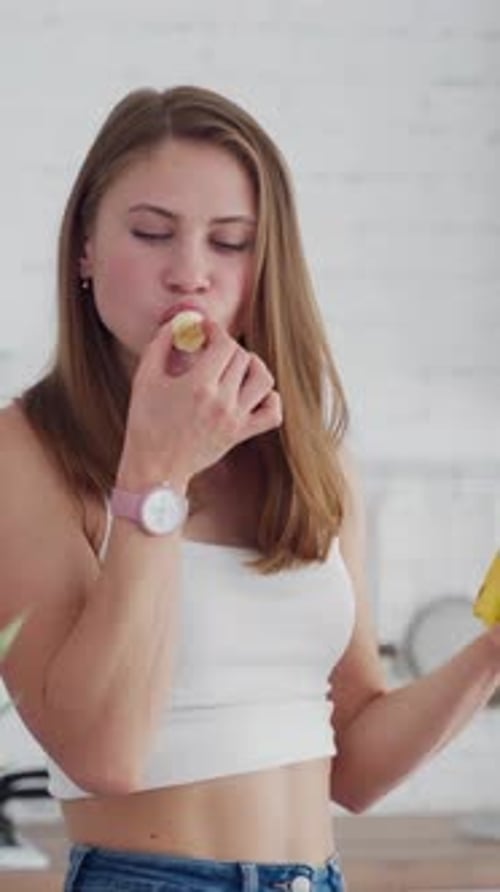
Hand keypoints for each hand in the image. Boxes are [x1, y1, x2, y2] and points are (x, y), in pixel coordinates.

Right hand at [118, 317, 282, 488]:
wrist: (155, 468)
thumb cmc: (145, 423)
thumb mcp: (145, 379)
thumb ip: (161, 344)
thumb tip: (180, 322)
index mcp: (198, 386)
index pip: (224, 344)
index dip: (215, 330)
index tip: (204, 330)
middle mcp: (222, 402)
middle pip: (242, 357)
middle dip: (226, 347)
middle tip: (210, 350)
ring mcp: (235, 420)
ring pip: (264, 380)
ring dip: (252, 367)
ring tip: (235, 367)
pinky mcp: (240, 434)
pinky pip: (272, 413)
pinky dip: (269, 399)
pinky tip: (252, 394)